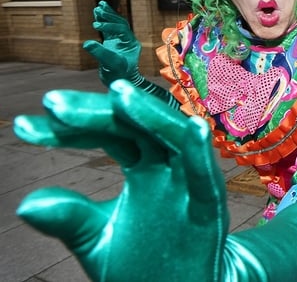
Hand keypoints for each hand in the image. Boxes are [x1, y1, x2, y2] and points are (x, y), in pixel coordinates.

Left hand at [15, 81, 227, 280]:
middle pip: (136, 126)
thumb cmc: (143, 266)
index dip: (70, 127)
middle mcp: (167, 168)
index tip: (23, 128)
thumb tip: (28, 203)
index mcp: (143, 167)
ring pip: (173, 139)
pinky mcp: (209, 212)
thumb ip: (70, 218)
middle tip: (54, 104)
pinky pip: (206, 178)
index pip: (109, 133)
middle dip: (98, 112)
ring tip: (119, 95)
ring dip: (149, 115)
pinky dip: (201, 154)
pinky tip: (195, 128)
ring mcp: (189, 186)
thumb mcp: (97, 240)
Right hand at [83, 1, 143, 86]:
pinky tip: (96, 13)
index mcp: (131, 43)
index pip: (122, 29)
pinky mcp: (112, 42)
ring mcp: (120, 41)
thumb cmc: (117, 74)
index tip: (96, 27)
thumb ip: (100, 54)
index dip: (109, 26)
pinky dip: (103, 21)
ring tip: (99, 6)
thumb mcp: (109, 64)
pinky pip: (108, 29)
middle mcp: (128, 40)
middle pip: (120, 23)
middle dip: (109, 15)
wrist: (118, 82)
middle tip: (99, 7)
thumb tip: (87, 43)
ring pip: (115, 24)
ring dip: (107, 15)